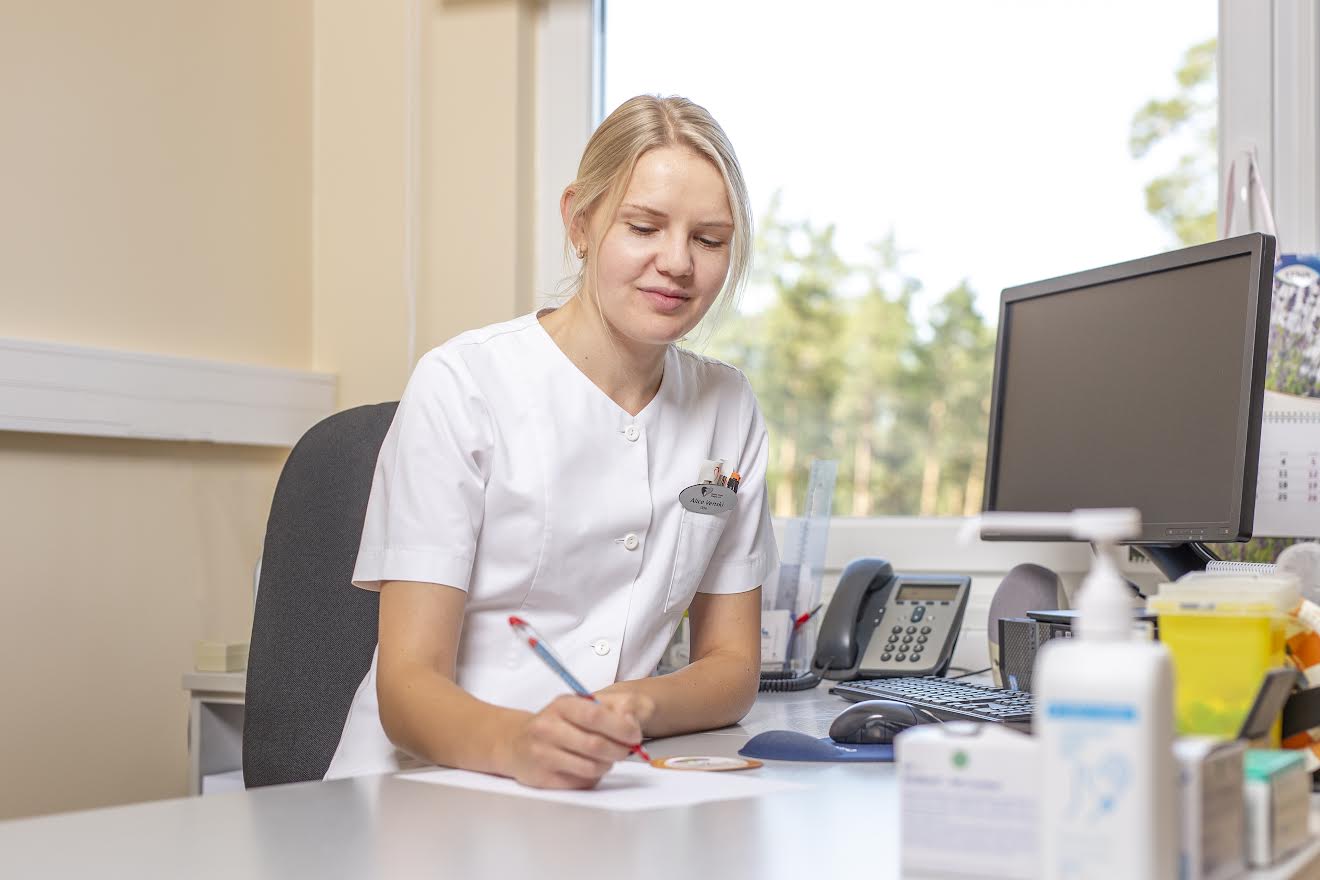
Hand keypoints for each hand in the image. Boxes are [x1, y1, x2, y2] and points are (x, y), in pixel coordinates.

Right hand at [504, 695, 647, 789]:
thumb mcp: (573, 706)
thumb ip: (603, 712)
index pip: (596, 716)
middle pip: (596, 745)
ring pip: (591, 767)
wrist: (513, 742)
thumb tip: (631, 725)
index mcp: (561, 706)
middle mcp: (548, 729)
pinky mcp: (542, 778)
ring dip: (606, 765)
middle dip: (619, 750)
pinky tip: (587, 768)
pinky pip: (581, 783)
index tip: (635, 734)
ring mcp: (543, 754)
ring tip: (604, 758)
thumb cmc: (552, 723)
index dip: (621, 727)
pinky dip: (593, 778)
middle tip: (626, 750)